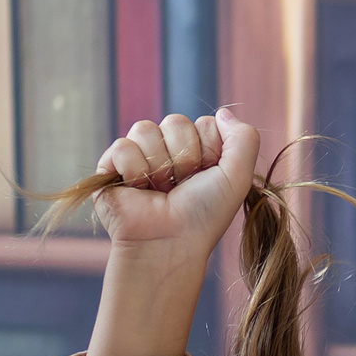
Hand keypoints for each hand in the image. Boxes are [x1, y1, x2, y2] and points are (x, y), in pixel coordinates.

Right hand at [87, 108, 263, 262]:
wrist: (169, 243)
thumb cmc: (204, 216)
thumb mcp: (238, 177)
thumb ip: (244, 139)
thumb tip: (223, 112)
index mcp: (198, 154)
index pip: (204, 124)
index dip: (208, 149)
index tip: (207, 177)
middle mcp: (169, 153)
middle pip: (175, 122)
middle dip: (183, 157)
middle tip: (181, 186)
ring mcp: (139, 158)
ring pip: (145, 129)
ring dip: (159, 165)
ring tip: (160, 191)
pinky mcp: (111, 166)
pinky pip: (123, 146)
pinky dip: (134, 170)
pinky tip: (138, 191)